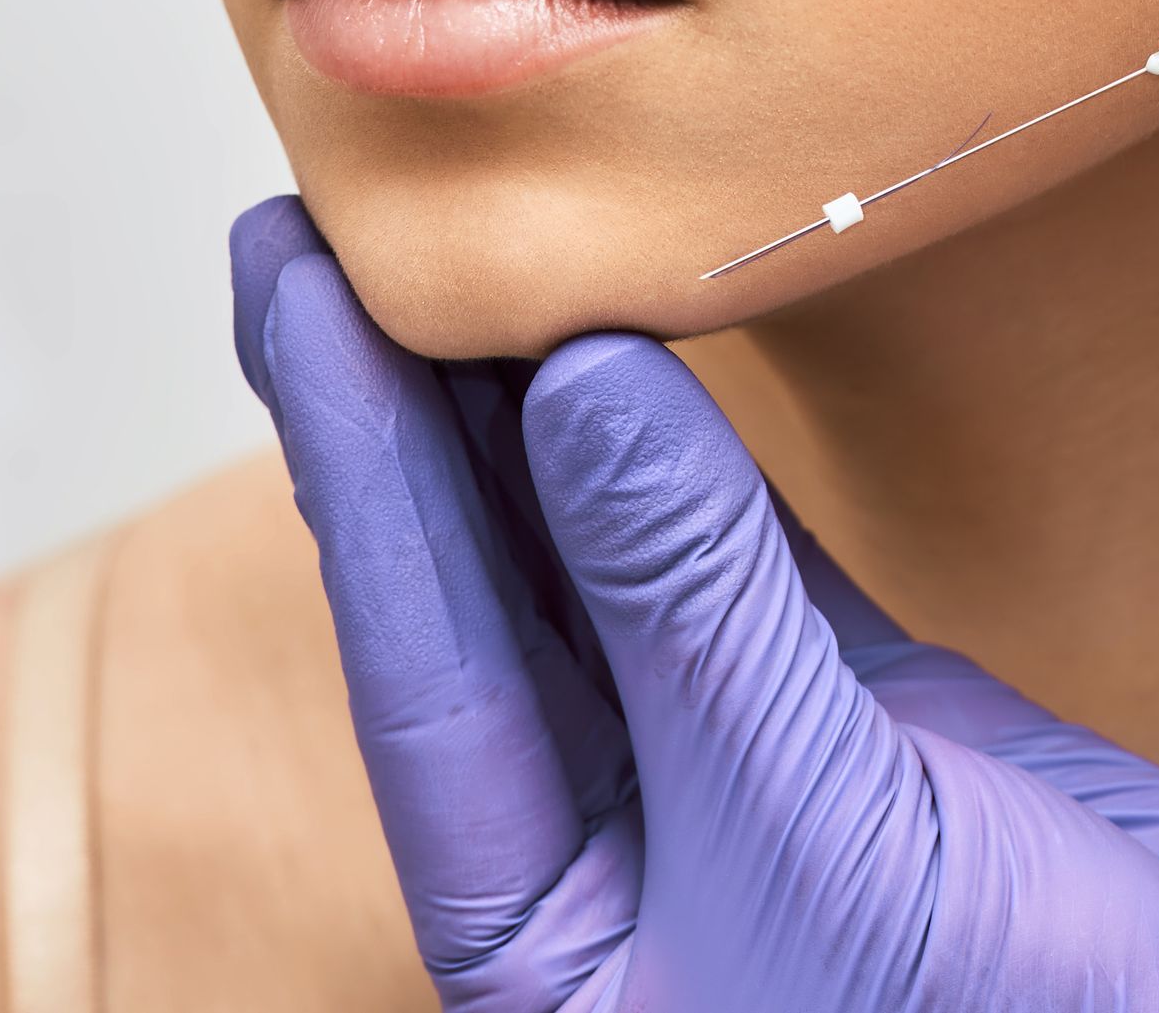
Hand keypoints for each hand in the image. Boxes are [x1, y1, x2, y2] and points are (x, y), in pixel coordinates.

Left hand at [230, 194, 1158, 1012]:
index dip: (348, 448)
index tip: (294, 275)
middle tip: (342, 227)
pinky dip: (701, 449)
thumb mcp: (825, 845)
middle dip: (408, 407)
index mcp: (559, 932)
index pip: (420, 649)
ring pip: (608, 552)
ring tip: (479, 256)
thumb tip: (580, 390)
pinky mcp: (865, 719)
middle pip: (486, 587)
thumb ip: (699, 618)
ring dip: (544, 408)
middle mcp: (626, 844)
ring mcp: (745, 768)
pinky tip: (656, 345)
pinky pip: (744, 553)